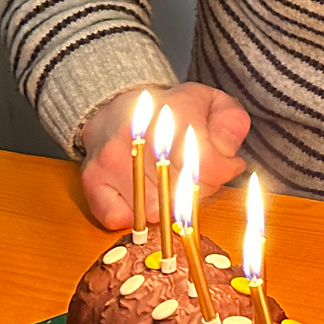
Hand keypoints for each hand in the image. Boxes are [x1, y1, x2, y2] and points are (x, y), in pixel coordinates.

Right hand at [77, 82, 251, 230]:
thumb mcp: (211, 104)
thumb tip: (228, 154)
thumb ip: (230, 123)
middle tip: (196, 174)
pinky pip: (120, 220)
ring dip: (168, 206)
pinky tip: (143, 195)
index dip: (223, 173)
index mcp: (171, 114)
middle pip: (184, 194)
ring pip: (156, 212)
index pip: (209, 168)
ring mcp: (111, 161)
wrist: (119, 110)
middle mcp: (136, 137)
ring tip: (168, 182)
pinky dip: (135, 216)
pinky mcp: (92, 181)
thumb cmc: (172, 113)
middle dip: (199, 190)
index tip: (224, 165)